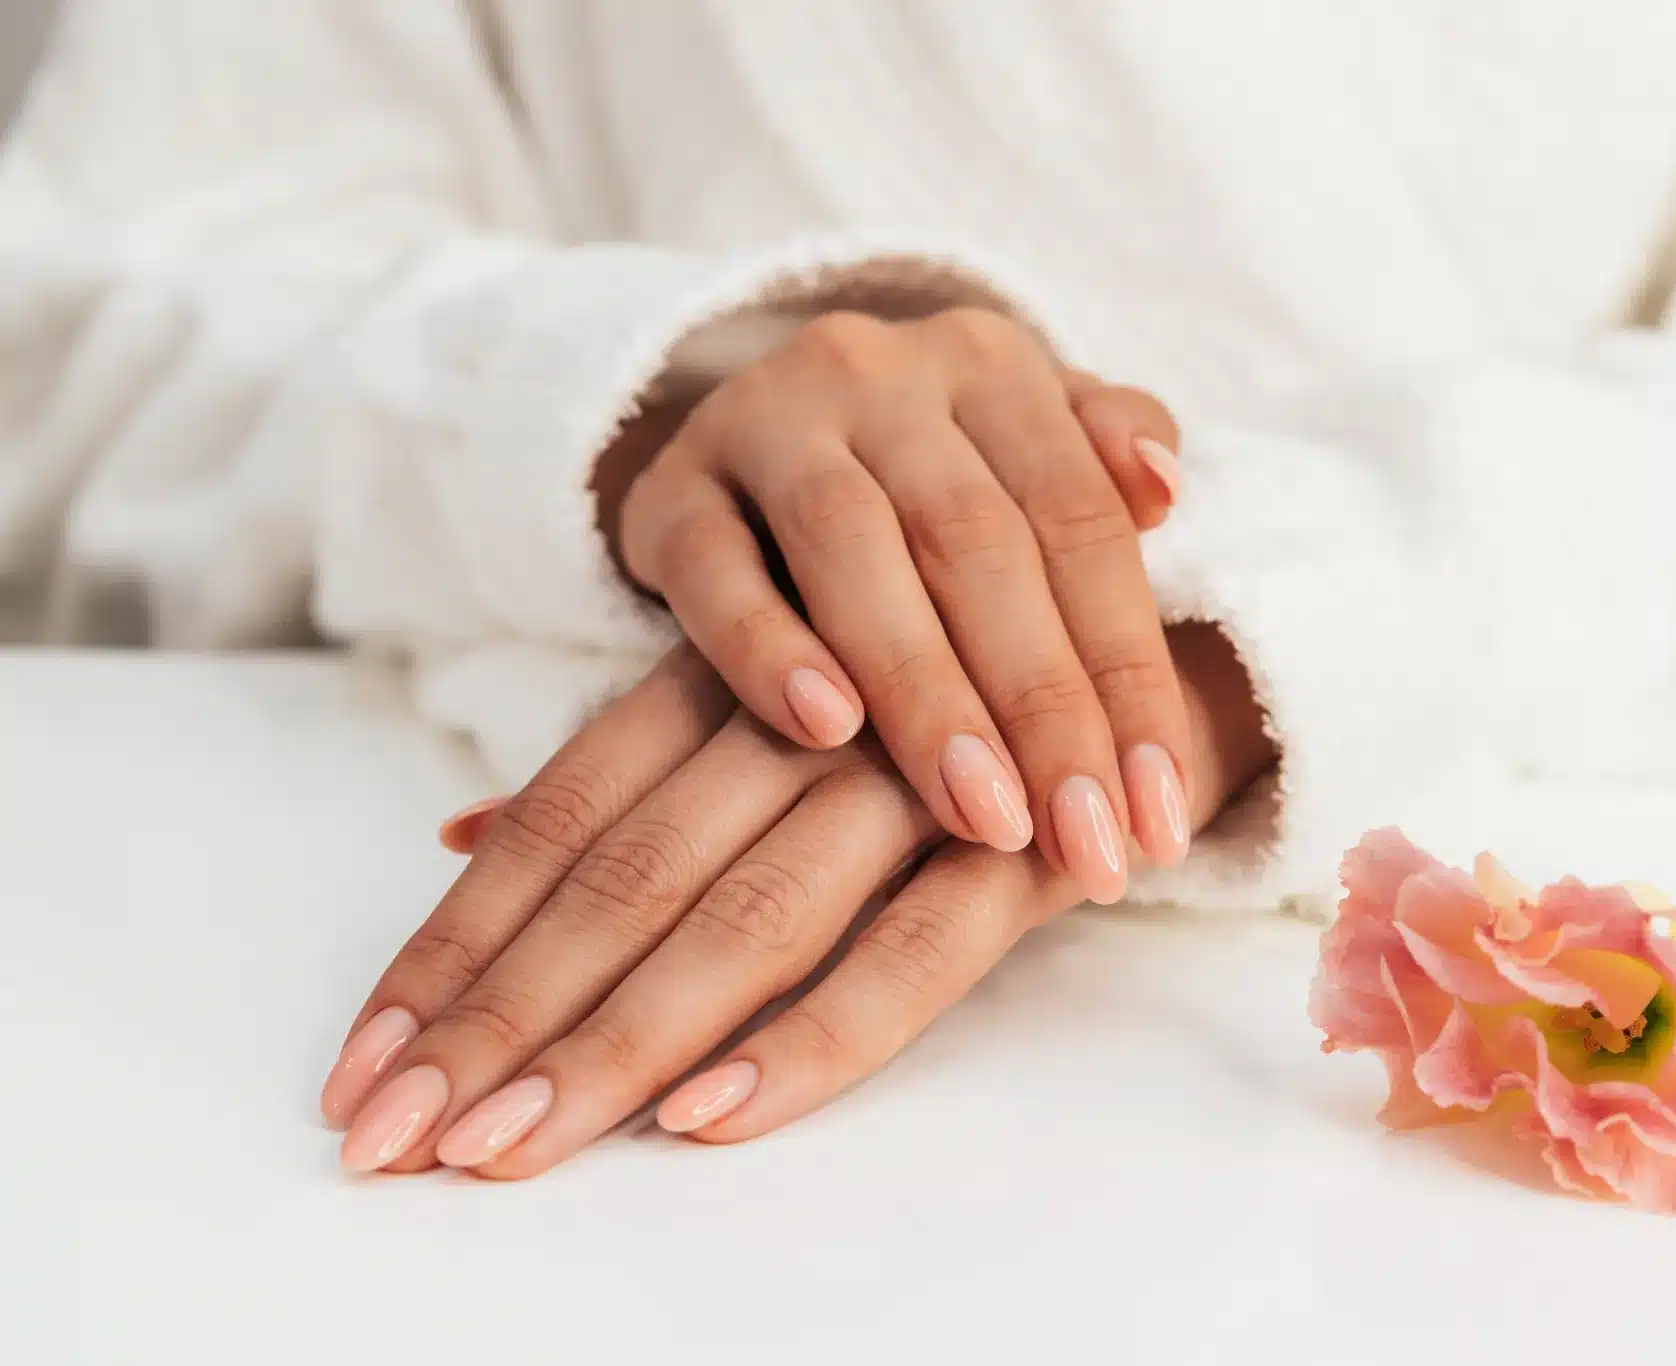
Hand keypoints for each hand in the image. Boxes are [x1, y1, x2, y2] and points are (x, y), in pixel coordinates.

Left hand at [320, 625, 1272, 1178]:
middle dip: (502, 1015)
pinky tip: (717, 1113)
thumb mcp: (770, 693)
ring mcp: (915, 777)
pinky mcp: (1023, 842)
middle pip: (624, 872)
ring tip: (511, 1145)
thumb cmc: (935, 684)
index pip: (561, 815)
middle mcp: (804, 716)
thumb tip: (455, 838)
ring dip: (622, 1039)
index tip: (363, 1065)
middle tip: (395, 1137)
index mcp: (727, 675)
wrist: (1157, 639)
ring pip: (748, 913)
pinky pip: (913, 951)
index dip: (457, 941)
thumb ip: (624, 766)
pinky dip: (815, 1033)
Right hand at [610, 308, 1186, 903]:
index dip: (1131, 672)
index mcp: (992, 365)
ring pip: (853, 553)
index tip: (1161, 814)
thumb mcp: (1031, 448)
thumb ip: (1104, 461)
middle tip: (1085, 844)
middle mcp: (880, 373)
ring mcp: (764, 420)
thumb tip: (1164, 489)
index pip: (1080, 524)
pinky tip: (826, 730)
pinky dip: (767, 649)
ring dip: (927, 697)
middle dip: (1042, 710)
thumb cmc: (929, 478)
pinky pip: (712, 568)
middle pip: (977, 545)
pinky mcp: (668, 490)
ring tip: (985, 819)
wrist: (748, 443)